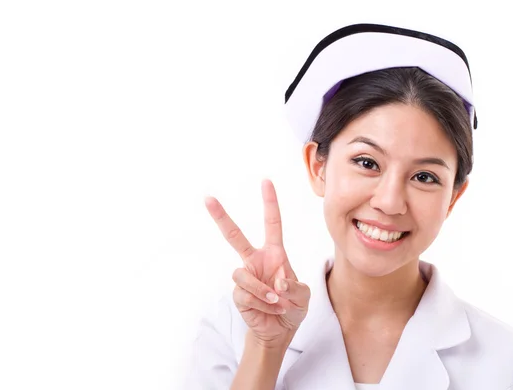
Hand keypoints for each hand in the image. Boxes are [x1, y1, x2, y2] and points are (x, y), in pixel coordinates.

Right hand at [205, 179, 310, 346]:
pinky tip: (270, 309)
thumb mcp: (304, 296)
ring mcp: (245, 277)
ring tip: (277, 302)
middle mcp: (256, 260)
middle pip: (234, 236)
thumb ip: (295, 288)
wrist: (280, 331)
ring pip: (243, 275)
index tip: (266, 181)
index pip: (272, 223)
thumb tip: (277, 284)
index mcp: (274, 253)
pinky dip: (262, 303)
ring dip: (263, 291)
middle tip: (208, 198)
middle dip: (221, 217)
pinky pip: (245, 294)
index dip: (269, 203)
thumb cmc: (293, 306)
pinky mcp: (238, 294)